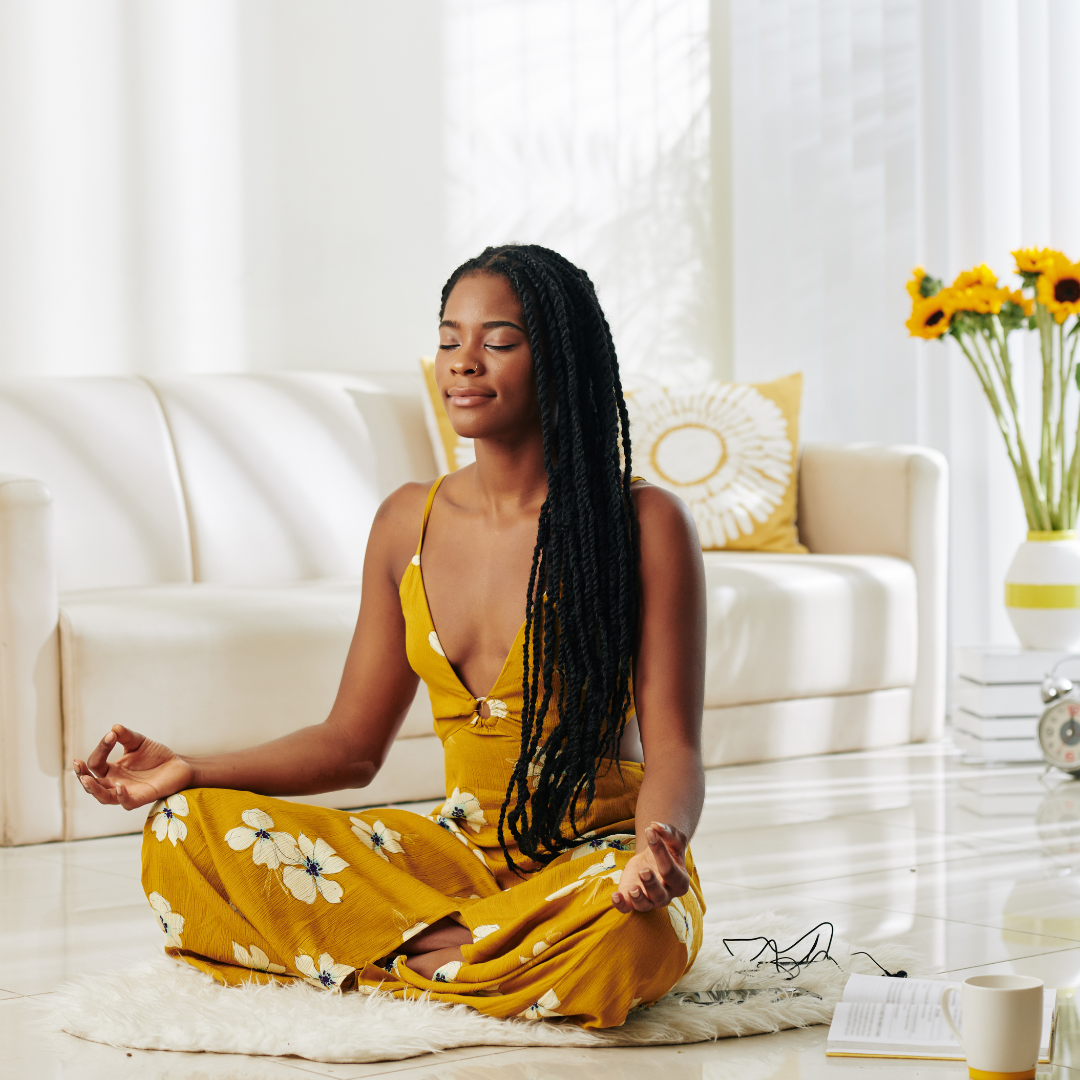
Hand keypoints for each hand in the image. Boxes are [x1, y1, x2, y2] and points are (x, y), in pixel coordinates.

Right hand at [73, 725, 192, 810]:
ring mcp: (127, 792)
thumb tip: (114, 728)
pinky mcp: (141, 798)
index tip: (112, 735)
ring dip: (94, 789)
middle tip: (77, 764)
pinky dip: (121, 796)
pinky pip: (126, 802)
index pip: (96, 763)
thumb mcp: (139, 742)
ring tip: (86, 778)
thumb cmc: (156, 755)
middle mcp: (115, 783)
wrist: (178, 765)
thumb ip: (126, 736)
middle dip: (81, 775)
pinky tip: (120, 786)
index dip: (101, 748)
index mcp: (112, 770)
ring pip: (103, 797)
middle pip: (91, 784)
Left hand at [611, 822, 688, 912]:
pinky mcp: (632, 900)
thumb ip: (667, 831)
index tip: (650, 832)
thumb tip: (655, 826)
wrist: (653, 858)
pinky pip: (627, 908)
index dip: (661, 852)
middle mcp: (666, 894)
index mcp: (680, 881)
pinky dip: (620, 905)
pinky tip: (615, 895)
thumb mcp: (672, 838)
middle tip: (643, 870)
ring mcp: (649, 900)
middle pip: (660, 894)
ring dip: (637, 899)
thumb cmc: (668, 848)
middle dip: (651, 884)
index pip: (671, 871)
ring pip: (644, 906)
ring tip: (632, 888)